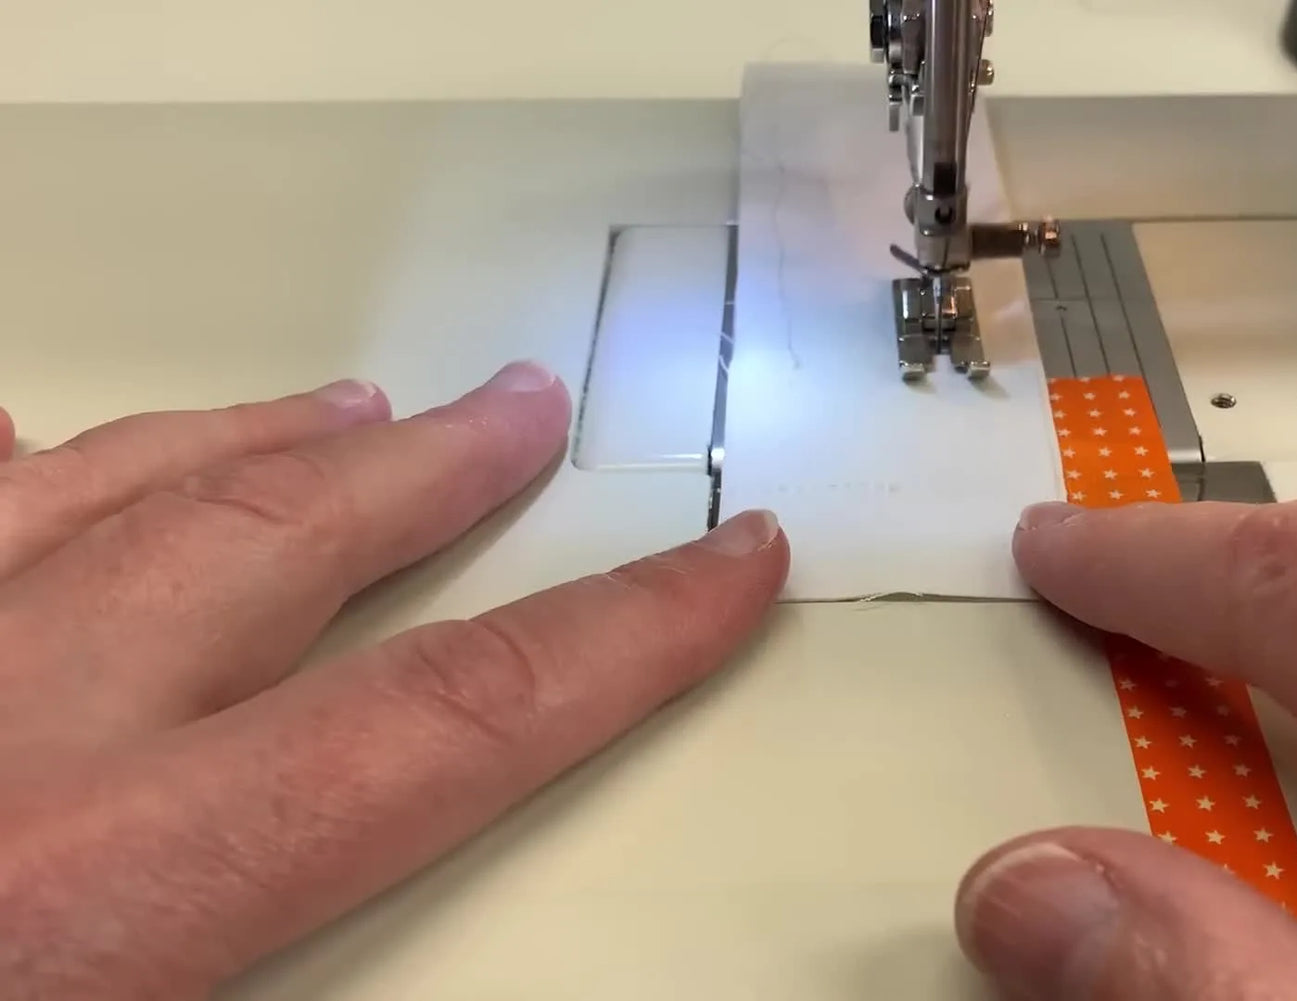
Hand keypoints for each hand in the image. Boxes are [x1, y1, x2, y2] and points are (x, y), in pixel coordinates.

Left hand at [0, 362, 787, 997]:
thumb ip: (315, 989)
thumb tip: (430, 958)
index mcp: (99, 892)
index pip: (442, 719)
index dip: (617, 634)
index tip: (722, 569)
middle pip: (275, 545)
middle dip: (432, 474)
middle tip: (524, 412)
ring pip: (100, 497)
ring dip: (244, 446)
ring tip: (341, 409)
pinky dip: (18, 472)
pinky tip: (44, 445)